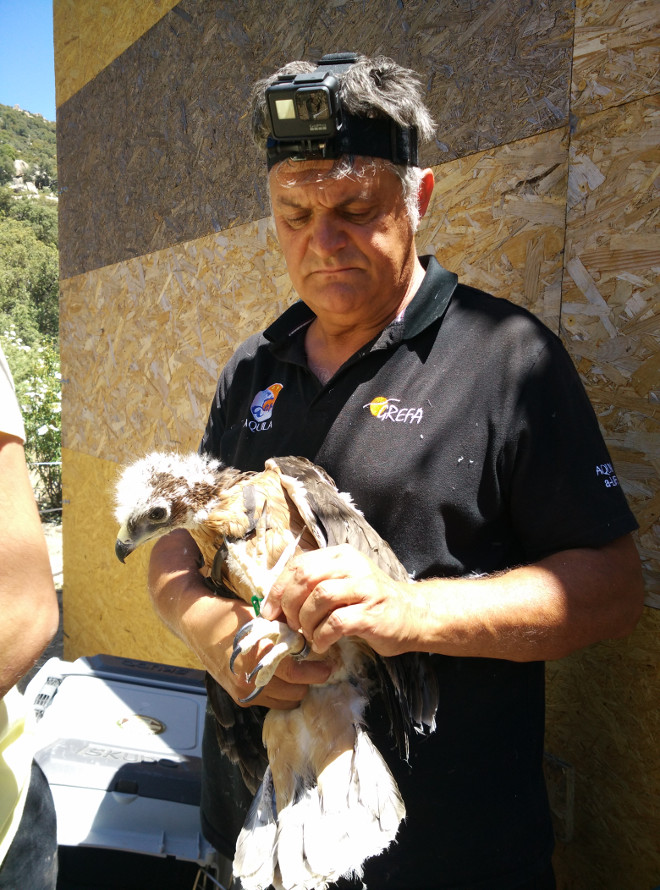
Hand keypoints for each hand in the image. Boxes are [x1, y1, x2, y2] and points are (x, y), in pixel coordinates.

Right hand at [149, 530, 331, 709]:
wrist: (196, 623)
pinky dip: (280, 693)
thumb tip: (311, 639)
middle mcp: (248, 682)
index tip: (328, 667)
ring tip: (298, 671)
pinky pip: (269, 702)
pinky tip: (281, 676)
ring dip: (294, 689)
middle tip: (312, 665)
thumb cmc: (229, 615)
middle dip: (306, 681)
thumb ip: (284, 632)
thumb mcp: (261, 619)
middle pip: (293, 694)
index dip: (315, 672)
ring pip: (283, 702)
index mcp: (255, 659)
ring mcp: (242, 692)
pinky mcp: (238, 697)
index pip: (295, 674)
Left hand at [262, 544, 425, 656]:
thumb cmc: (370, 602)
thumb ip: (315, 585)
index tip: (270, 612)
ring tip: (308, 635)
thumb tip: (276, 604)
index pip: (298, 565)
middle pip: (305, 578)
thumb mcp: (343, 583)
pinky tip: (321, 644)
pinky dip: (321, 636)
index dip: (278, 590)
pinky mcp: (371, 612)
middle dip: (289, 606)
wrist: (413, 615)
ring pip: (319, 598)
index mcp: (340, 555)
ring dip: (306, 622)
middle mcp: (352, 566)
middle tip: (290, 625)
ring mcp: (363, 587)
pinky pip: (335, 623)